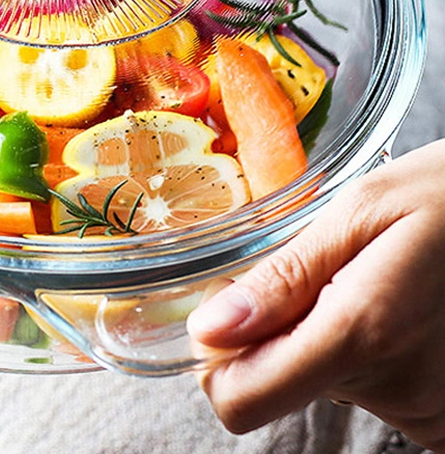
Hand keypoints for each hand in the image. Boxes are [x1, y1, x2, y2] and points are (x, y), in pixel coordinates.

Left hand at [186, 140, 444, 452]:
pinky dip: (360, 350)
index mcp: (364, 333)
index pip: (243, 399)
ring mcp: (427, 412)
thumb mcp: (359, 212)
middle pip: (278, 381)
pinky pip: (365, 388)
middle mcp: (398, 391)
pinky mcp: (442, 417)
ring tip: (367, 281)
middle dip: (278, 326)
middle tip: (321, 270)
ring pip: (321, 380)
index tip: (226, 311)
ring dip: (323, 333)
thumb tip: (207, 331)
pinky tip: (392, 310)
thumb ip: (283, 278)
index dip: (216, 359)